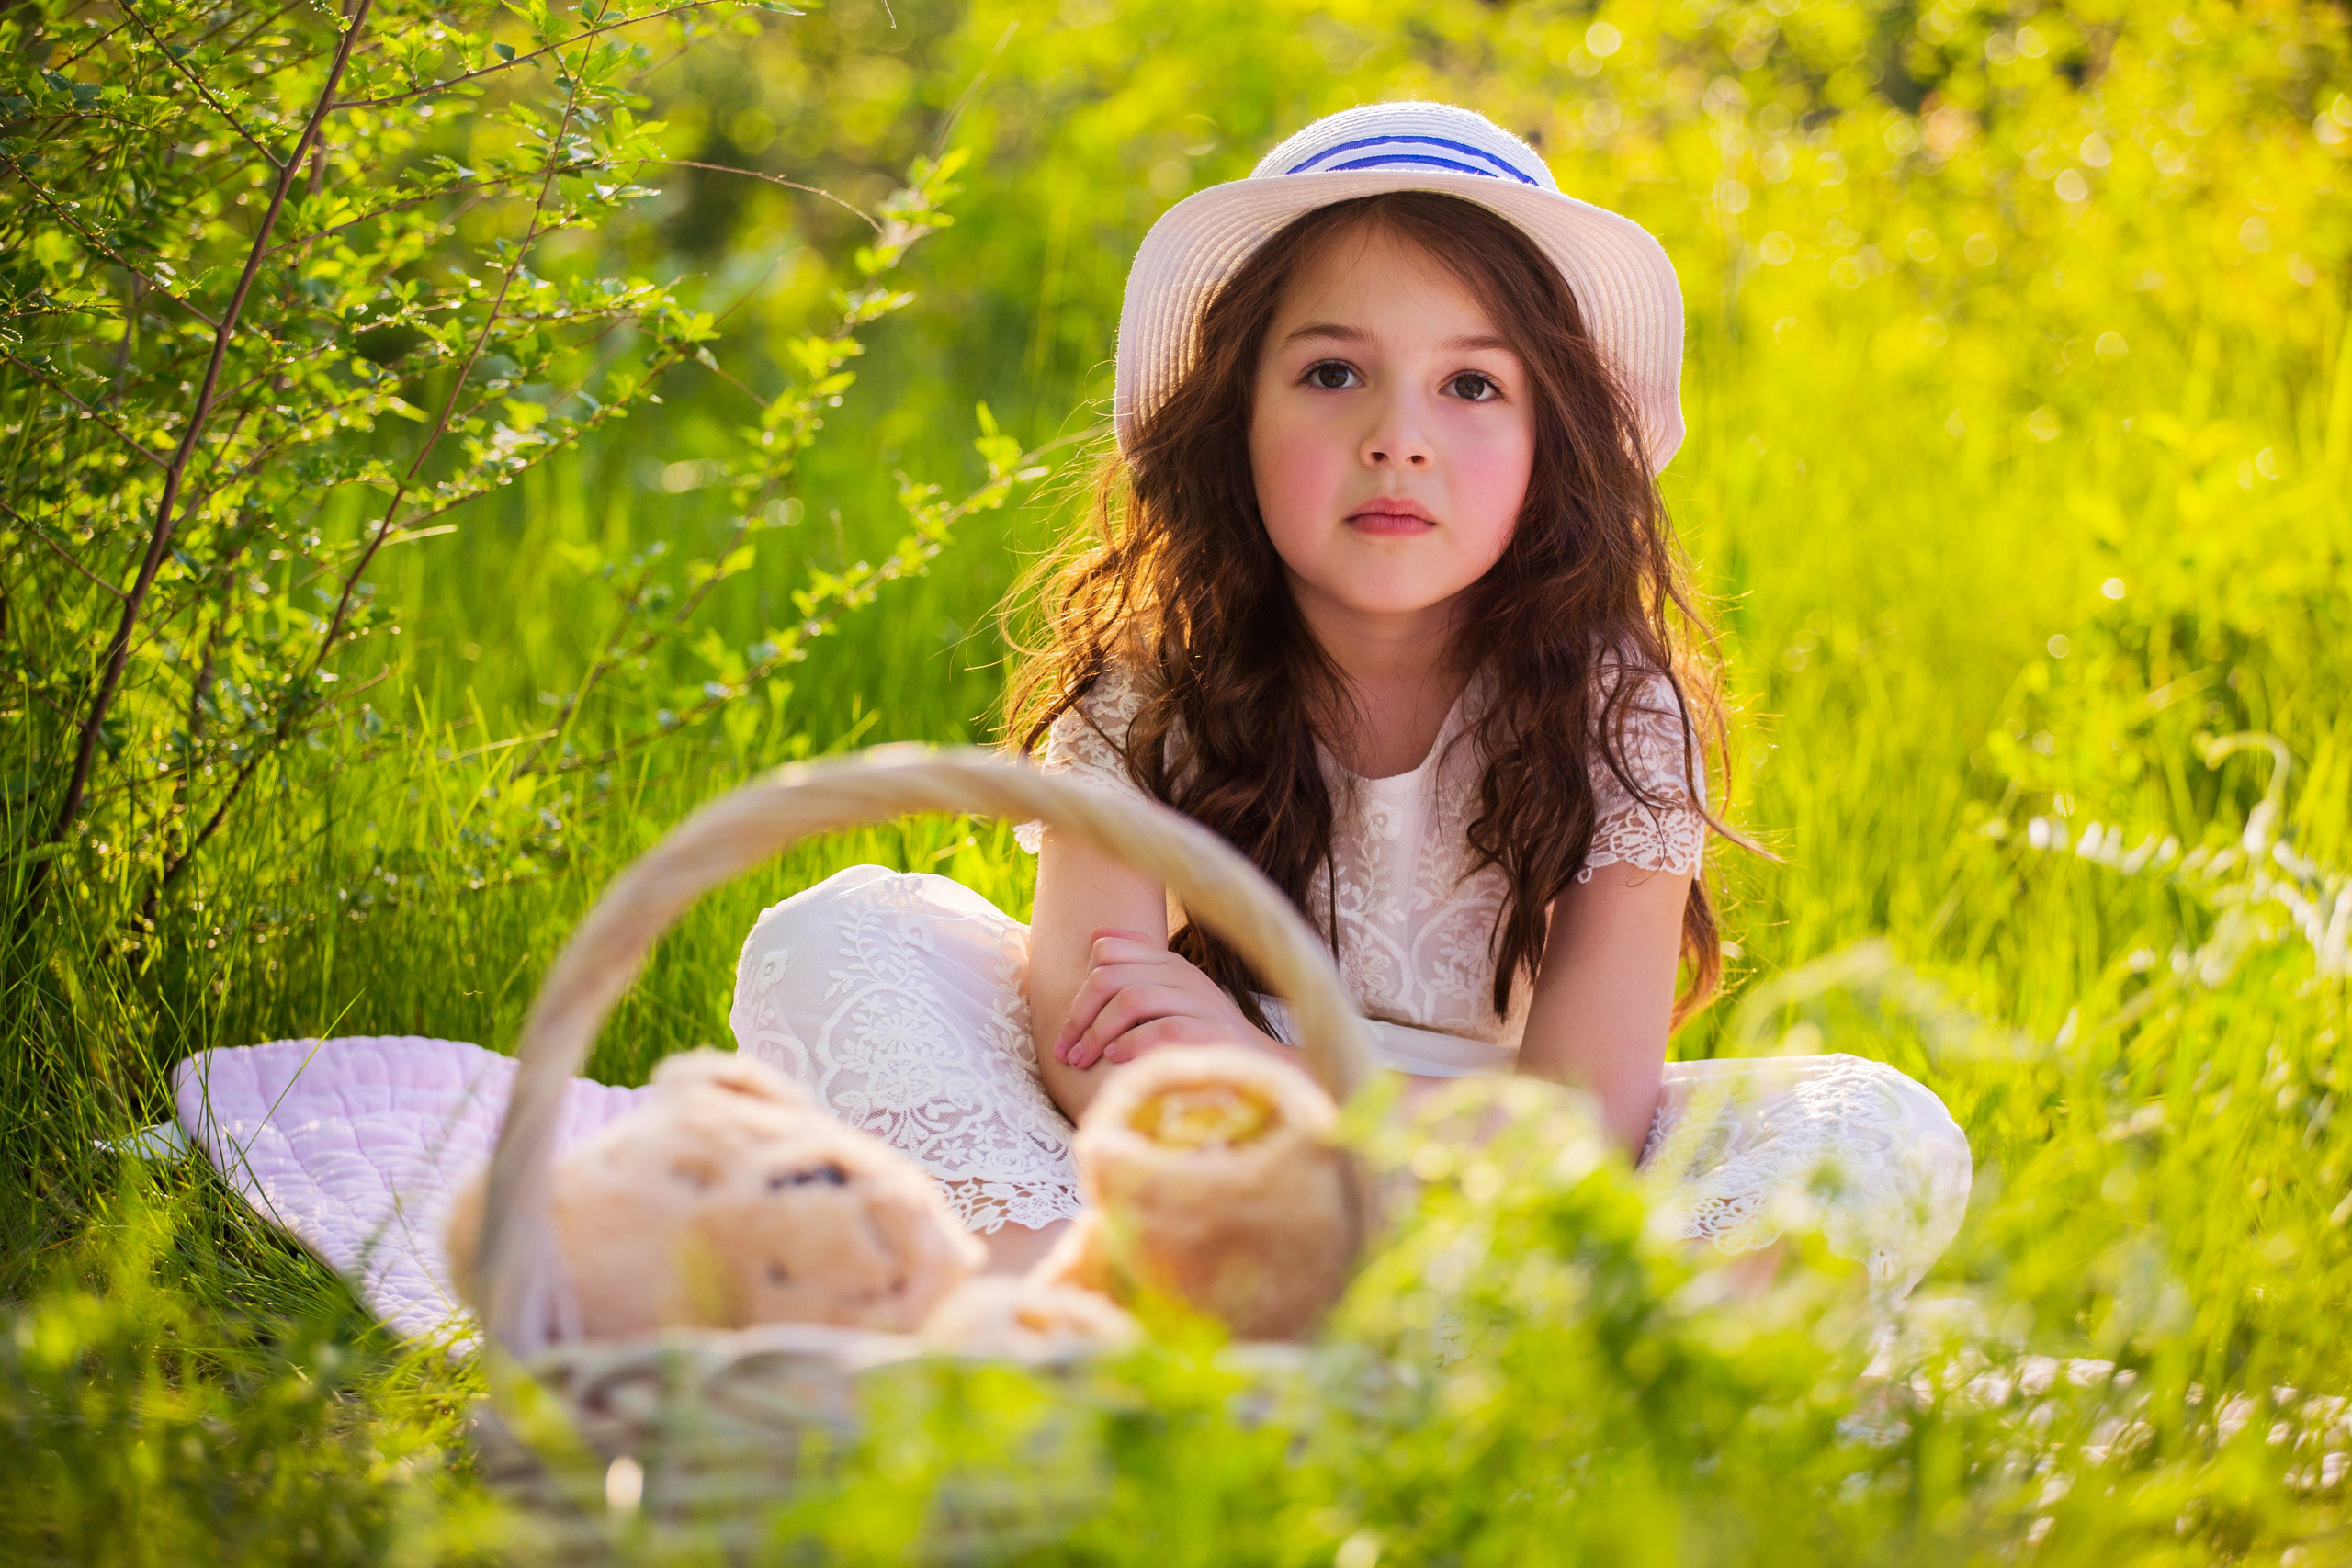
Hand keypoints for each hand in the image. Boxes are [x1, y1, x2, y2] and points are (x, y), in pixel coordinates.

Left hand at [1051, 928, 1275, 1069]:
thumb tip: (1095, 935)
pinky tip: (1117, 1059)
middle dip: (1080, 1017)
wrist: (1257, 1064)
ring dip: (1100, 1032)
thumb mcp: (1169, 994)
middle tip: (1067, 1052)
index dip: (1079, 988)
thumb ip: (1135, 965)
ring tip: (1087, 1059)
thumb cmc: (1203, 1031)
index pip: (1109, 952)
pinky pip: (1165, 1028)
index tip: (1068, 1029)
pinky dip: (1135, 1043)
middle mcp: (1183, 975)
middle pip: (1112, 979)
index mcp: (1168, 964)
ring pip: (1133, 999)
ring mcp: (1201, 1001)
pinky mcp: (1215, 1031)